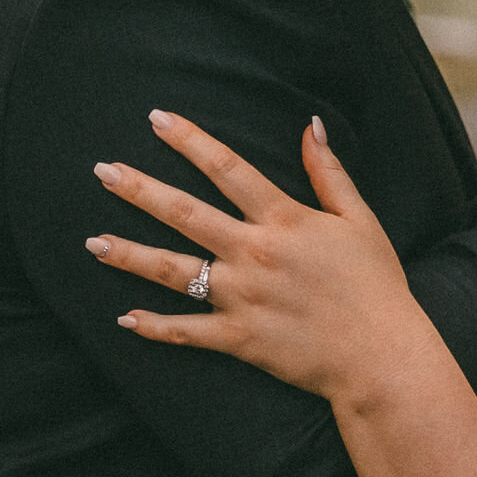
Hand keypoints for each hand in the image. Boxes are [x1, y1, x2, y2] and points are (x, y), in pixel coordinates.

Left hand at [87, 111, 414, 402]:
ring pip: (174, 271)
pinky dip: (154, 326)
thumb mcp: (359, 220)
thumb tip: (309, 125)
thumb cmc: (377, 286)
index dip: (190, 141)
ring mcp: (243, 298)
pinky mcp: (239, 339)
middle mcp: (255, 253)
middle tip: (101, 172)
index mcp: (284, 220)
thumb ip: (329, 173)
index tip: (156, 119)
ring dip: (130, 255)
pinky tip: (124, 317)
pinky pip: (187, 331)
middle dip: (139, 190)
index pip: (227, 169)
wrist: (383, 357)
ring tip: (93, 242)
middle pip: (185, 213)